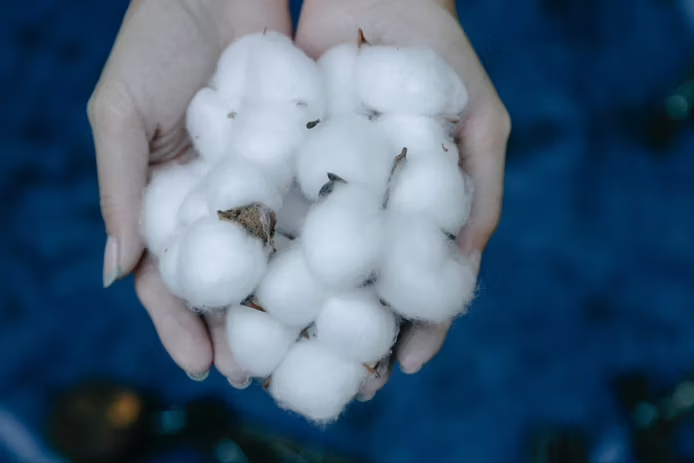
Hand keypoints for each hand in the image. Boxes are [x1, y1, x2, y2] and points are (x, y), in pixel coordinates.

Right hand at [88, 0, 291, 383]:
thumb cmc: (156, 39)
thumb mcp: (119, 113)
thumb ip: (119, 189)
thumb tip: (119, 271)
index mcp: (166, 198)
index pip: (169, 276)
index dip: (181, 323)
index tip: (202, 364)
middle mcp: (217, 199)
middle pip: (227, 278)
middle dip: (237, 327)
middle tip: (256, 373)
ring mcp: (261, 181)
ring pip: (271, 255)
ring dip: (280, 302)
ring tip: (298, 345)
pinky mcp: (300, 156)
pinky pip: (308, 207)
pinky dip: (317, 246)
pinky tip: (334, 281)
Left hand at [296, 0, 510, 398]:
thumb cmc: (439, 56)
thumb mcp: (481, 120)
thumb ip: (481, 186)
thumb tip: (469, 257)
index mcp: (417, 207)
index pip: (418, 280)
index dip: (416, 325)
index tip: (400, 366)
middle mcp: (368, 207)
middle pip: (360, 282)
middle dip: (352, 329)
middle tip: (339, 377)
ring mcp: (324, 189)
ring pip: (310, 257)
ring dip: (301, 304)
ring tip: (286, 348)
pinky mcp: (284, 162)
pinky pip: (272, 210)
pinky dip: (262, 245)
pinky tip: (249, 283)